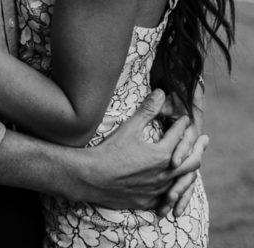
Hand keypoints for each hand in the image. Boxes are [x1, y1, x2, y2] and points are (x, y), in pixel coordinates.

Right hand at [75, 90, 204, 209]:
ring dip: (189, 169)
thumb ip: (147, 111)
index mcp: (162, 154)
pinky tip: (174, 186)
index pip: (178, 136)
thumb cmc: (109, 151)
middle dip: (198, 148)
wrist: (92, 177)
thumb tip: (161, 92)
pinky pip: (169, 197)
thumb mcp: (129, 128)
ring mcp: (159, 190)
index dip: (182, 124)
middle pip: (191, 161)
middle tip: (203, 140)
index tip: (184, 118)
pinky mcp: (150, 201)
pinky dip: (175, 189)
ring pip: (183, 181)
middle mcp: (165, 173)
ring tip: (192, 162)